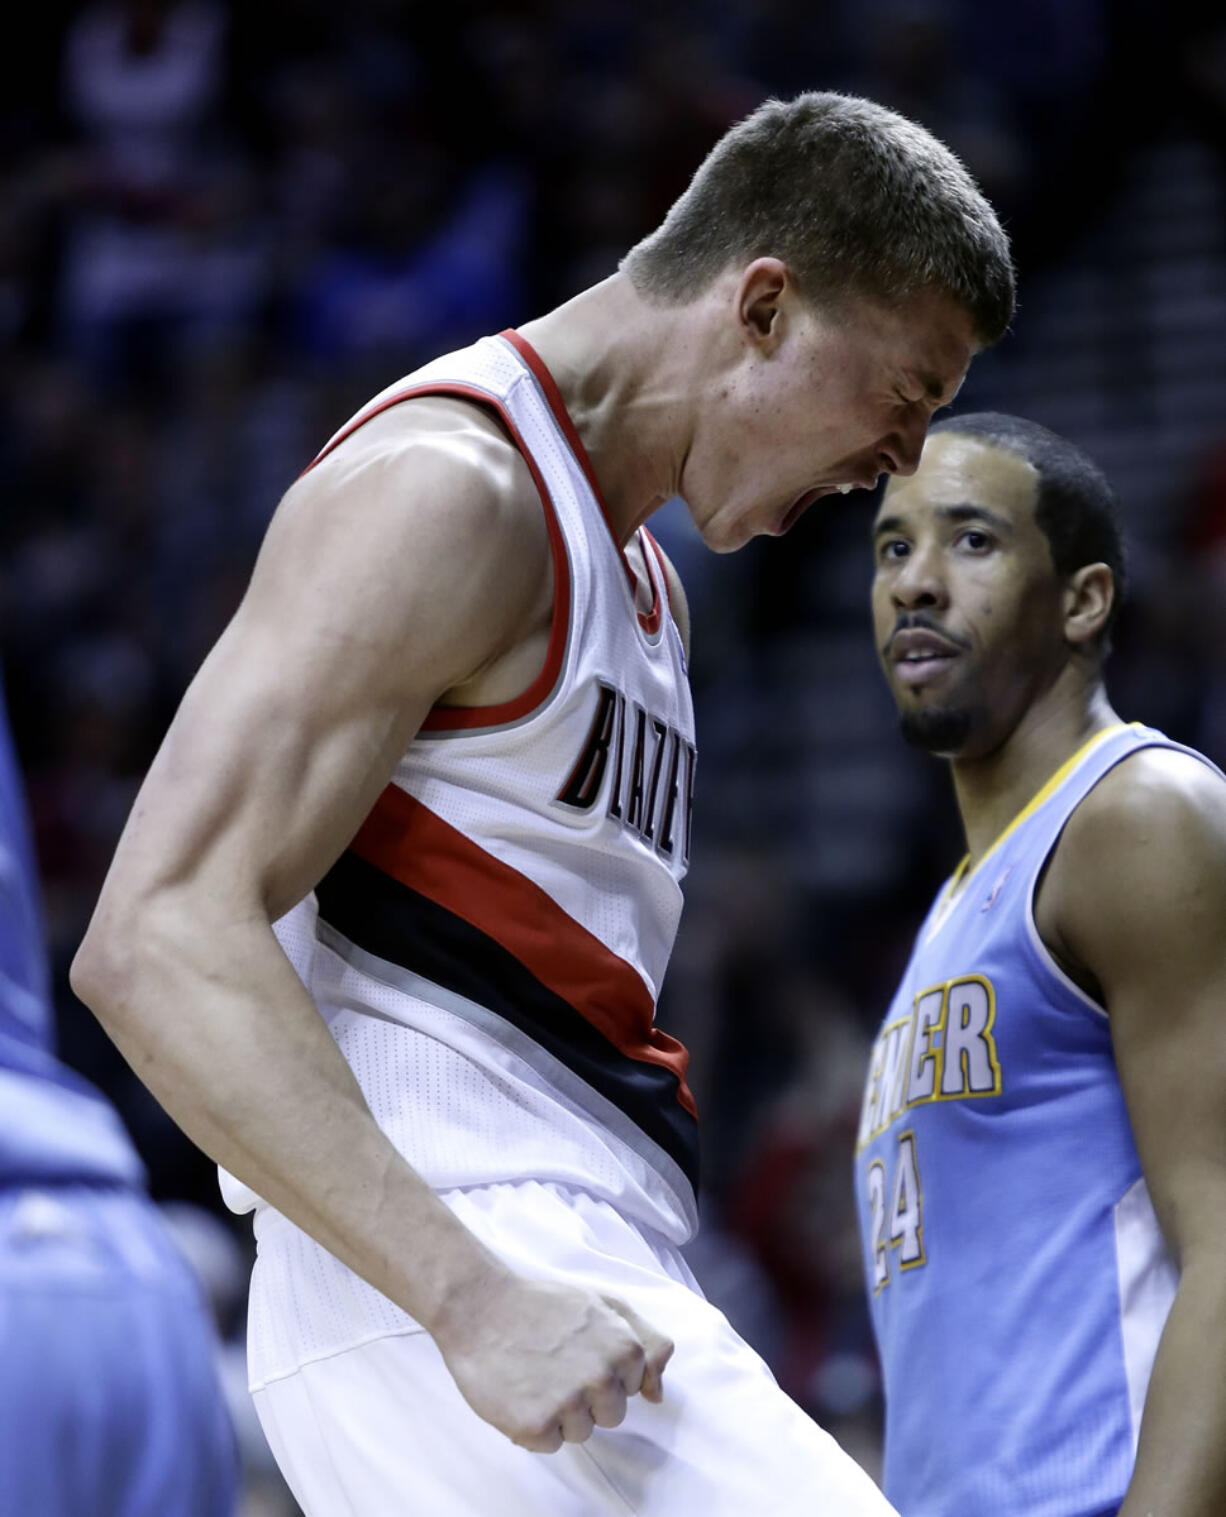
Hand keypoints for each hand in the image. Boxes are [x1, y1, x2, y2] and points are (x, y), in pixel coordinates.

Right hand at [433, 1270, 673, 1452]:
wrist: (481, 1307)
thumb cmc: (543, 1306)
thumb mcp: (604, 1305)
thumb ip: (646, 1342)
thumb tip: (658, 1394)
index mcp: (624, 1348)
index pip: (631, 1388)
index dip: (604, 1373)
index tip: (578, 1352)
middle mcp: (601, 1377)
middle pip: (611, 1416)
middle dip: (587, 1397)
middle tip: (556, 1366)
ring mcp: (568, 1403)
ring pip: (581, 1432)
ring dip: (560, 1414)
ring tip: (536, 1377)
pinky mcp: (535, 1425)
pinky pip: (549, 1445)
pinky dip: (534, 1425)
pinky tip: (520, 1393)